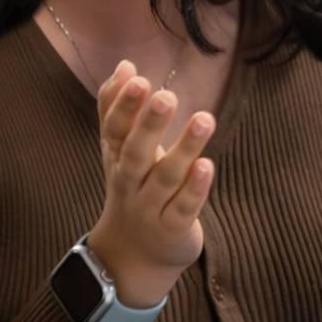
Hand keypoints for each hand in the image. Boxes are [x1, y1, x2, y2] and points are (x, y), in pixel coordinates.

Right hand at [85, 60, 215, 310]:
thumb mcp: (117, 150)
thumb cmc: (130, 188)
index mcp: (116, 158)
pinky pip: (184, 207)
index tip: (137, 77)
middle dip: (149, 124)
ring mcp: (151, 207)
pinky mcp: (174, 228)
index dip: (123, 105)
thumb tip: (124, 65)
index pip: (114, 130)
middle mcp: (129, 182)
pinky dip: (195, 188)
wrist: (133, 256)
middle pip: (136, 152)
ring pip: (166, 177)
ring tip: (205, 119)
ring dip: (185, 148)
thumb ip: (116, 107)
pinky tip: (207, 166)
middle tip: (166, 96)